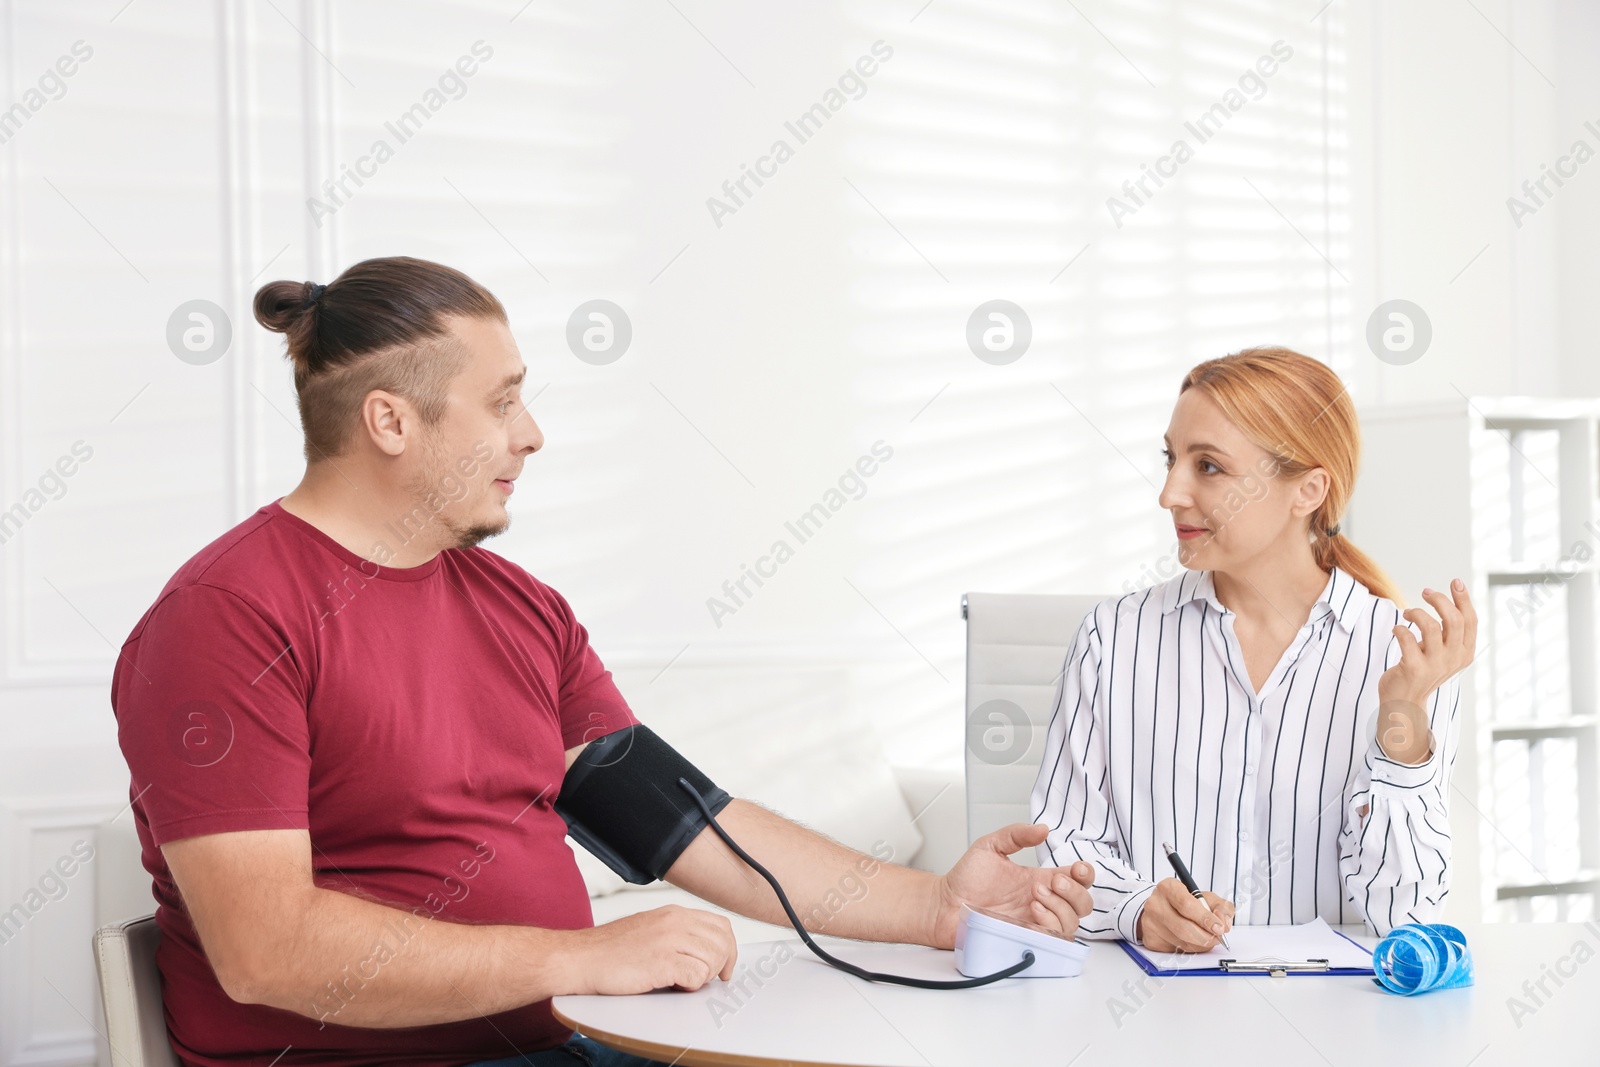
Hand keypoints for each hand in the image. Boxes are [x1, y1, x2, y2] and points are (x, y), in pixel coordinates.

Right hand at [565, 904, 736, 994]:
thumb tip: (702, 950)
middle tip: (706, 979)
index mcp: (673, 913)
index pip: (720, 925)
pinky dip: (691, 986)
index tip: (723, 966)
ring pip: (713, 959)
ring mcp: (669, 940)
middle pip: (722, 941)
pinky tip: (674, 984)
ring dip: (704, 977)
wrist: (580, 958)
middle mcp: (675, 922)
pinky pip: (697, 976)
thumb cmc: (609, 950)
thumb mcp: (649, 929)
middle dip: (721, 965)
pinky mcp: (662, 962)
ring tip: (683, 981)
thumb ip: (676, 933)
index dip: (727, 948)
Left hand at [928, 823, 1094, 948]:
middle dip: (1075, 891)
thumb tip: (1043, 829)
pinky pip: (1054, 939)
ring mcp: (1036, 922)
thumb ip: (1016, 834)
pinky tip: (1034, 912)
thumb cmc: (965, 879)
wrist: (945, 904)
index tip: (1078, 868)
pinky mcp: (1026, 938)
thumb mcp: (990, 846)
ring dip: (1060, 907)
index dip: (1086, 874)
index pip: (1077, 879)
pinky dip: (1050, 924)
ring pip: (1073, 922)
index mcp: (1039, 879)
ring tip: (1035, 896)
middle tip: (1053, 882)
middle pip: (1083, 903)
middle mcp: (1042, 902)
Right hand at [1136, 878, 1233, 952]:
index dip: (1205, 918)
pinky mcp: (1152, 940)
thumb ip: (1220, 907)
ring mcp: (1151, 924)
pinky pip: (1177, 951)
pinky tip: (1192, 940)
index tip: (1219, 927)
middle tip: (1218, 937)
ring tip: (1206, 937)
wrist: (1161, 909)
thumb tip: (1223, 923)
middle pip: (1184, 927)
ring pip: (1182, 942)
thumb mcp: (1205, 897)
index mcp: (1168, 888)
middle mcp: (1156, 905)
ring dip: (1201, 944)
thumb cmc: (1185, 902)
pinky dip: (1191, 949)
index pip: (1186, 905)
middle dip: (1206, 936)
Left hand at [1377, 578, 1476, 763]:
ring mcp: (1435, 665)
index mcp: (1464, 653)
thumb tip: (1448, 599)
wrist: (1404, 702)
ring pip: (1431, 626)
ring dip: (1416, 613)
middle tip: (1426, 593)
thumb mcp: (1442, 652)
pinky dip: (1399, 629)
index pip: (1470, 620)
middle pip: (1454, 620)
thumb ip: (1447, 632)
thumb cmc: (1421, 670)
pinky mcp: (1414, 668)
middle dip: (1440, 600)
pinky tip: (1396, 630)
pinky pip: (1407, 637)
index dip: (1464, 599)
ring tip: (1407, 614)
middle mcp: (1453, 659)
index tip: (1455, 582)